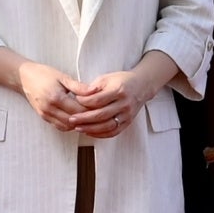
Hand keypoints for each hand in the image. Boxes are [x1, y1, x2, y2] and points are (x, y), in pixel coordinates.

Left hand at [56, 62, 170, 142]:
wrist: (142, 86)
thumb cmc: (121, 80)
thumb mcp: (107, 78)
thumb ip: (93, 87)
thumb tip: (79, 96)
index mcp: (119, 90)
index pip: (98, 100)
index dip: (84, 101)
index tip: (74, 101)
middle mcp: (124, 104)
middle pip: (102, 114)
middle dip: (84, 118)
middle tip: (71, 119)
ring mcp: (127, 115)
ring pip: (107, 126)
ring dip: (91, 129)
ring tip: (78, 128)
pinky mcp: (128, 122)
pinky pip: (114, 132)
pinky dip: (101, 134)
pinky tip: (89, 132)